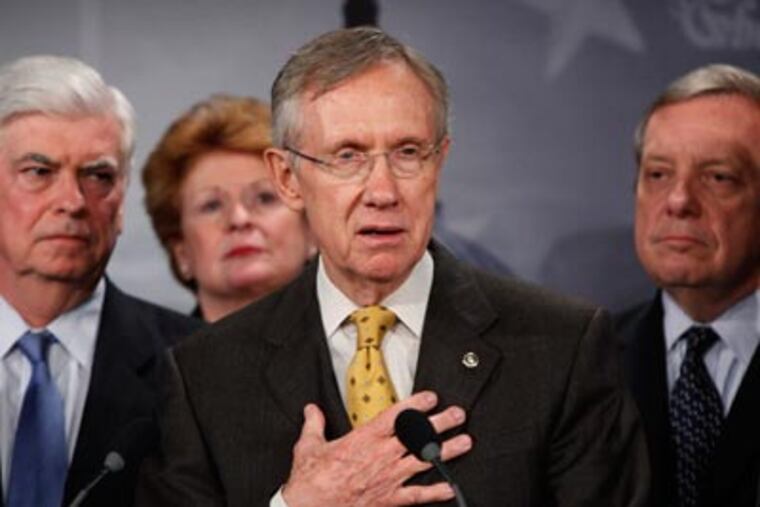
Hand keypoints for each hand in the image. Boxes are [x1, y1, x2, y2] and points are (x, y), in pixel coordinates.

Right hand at [281, 391, 470, 506]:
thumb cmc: (310, 480)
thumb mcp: (308, 446)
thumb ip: (314, 424)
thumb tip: (311, 410)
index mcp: (364, 439)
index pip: (395, 416)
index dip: (416, 404)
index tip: (431, 397)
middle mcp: (381, 456)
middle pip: (417, 435)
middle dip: (440, 423)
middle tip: (457, 414)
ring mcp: (388, 478)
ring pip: (423, 460)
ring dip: (446, 451)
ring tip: (465, 442)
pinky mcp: (389, 499)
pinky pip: (417, 495)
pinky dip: (435, 492)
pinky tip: (450, 487)